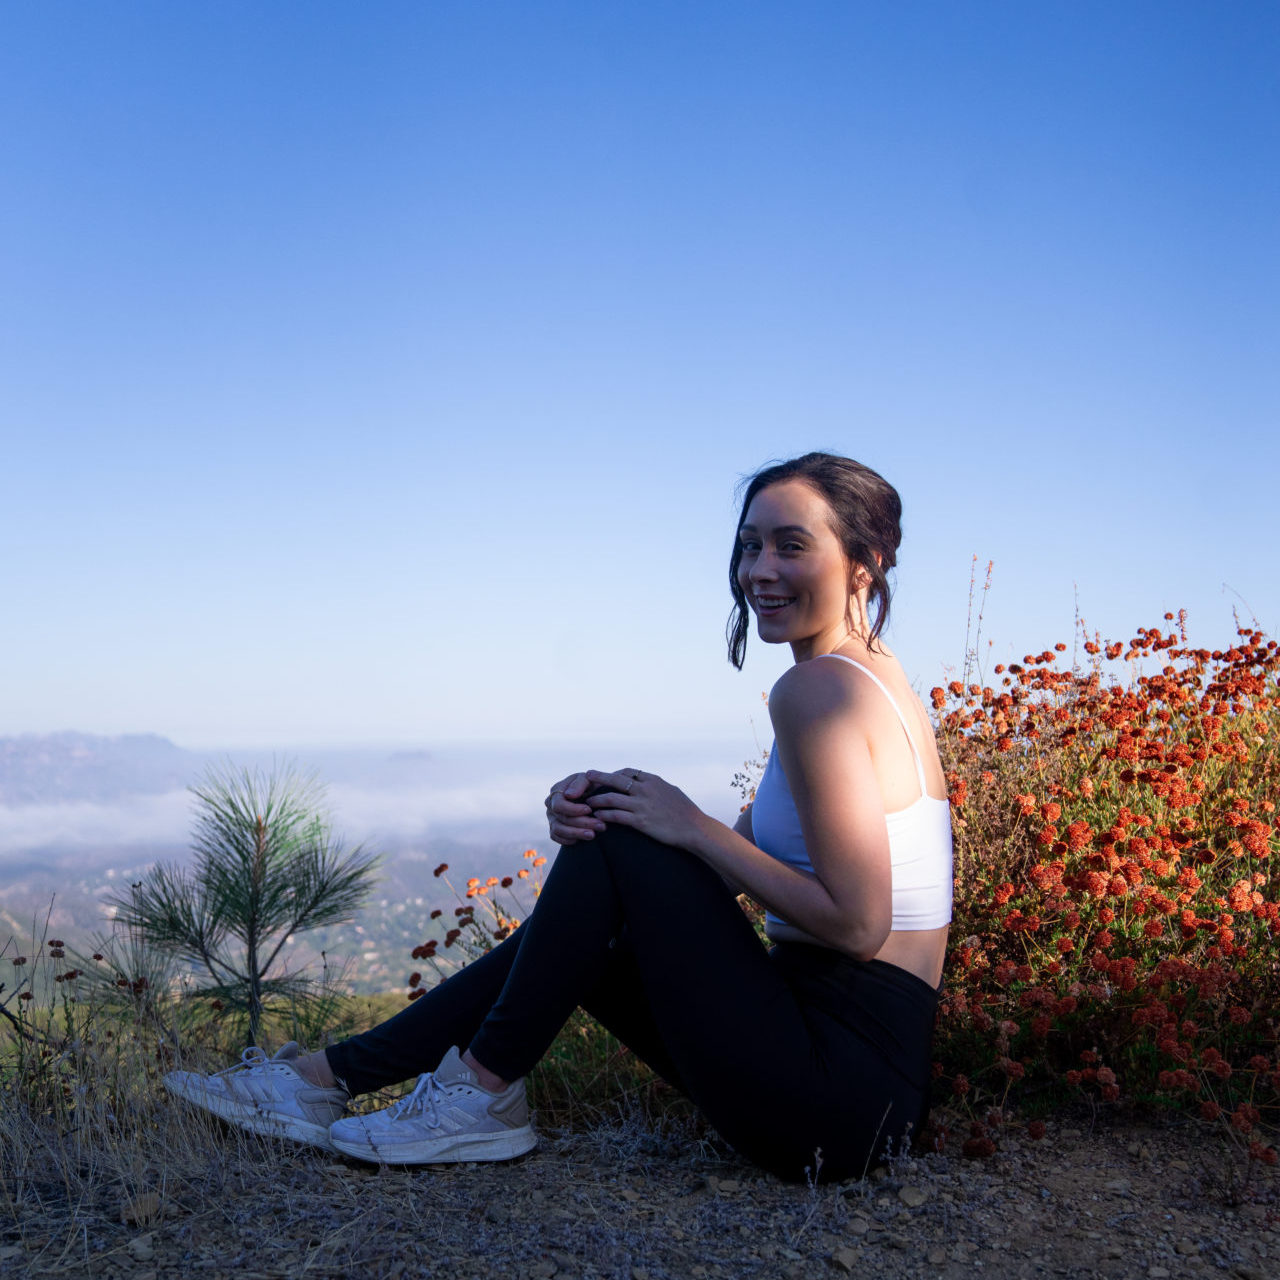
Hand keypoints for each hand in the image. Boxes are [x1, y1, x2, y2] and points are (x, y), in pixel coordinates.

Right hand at [545, 772, 605, 844]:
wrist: (594, 794)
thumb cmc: (591, 784)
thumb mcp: (589, 779)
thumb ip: (580, 783)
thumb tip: (569, 795)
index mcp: (557, 791)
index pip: (559, 804)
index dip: (573, 809)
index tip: (589, 810)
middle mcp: (551, 805)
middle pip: (561, 818)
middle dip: (582, 823)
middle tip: (601, 825)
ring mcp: (552, 817)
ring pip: (559, 830)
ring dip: (577, 833)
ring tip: (593, 834)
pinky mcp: (555, 829)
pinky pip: (556, 837)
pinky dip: (568, 839)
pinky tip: (583, 838)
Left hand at [583, 768, 707, 850]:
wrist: (695, 829)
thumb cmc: (686, 812)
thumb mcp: (672, 791)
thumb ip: (658, 786)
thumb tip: (650, 783)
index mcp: (653, 781)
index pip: (628, 772)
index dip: (614, 774)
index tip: (605, 777)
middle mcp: (646, 789)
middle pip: (615, 780)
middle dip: (598, 778)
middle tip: (585, 777)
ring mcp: (642, 805)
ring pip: (611, 798)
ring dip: (597, 800)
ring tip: (587, 802)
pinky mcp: (641, 821)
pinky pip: (616, 816)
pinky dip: (604, 815)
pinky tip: (597, 817)